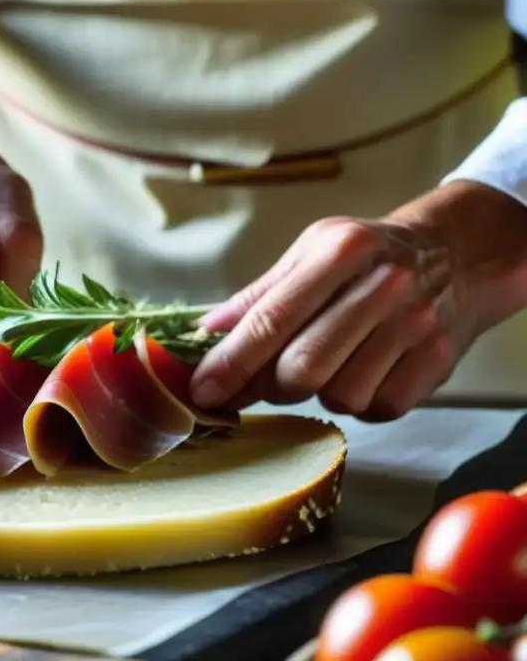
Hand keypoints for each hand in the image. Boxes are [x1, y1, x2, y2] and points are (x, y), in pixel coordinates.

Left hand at [188, 181, 526, 420]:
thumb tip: (206, 332)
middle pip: (304, 369)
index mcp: (341, 252)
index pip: (272, 319)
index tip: (202, 392)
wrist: (457, 256)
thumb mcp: (310, 252)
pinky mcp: (437, 363)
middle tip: (263, 380)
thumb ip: (259, 295)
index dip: (232, 363)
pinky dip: (358, 401)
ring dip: (318, 393)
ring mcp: (416, 326)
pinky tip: (361, 370)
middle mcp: (384, 287)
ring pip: (339, 397)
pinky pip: (378, 409)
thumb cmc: (369, 255)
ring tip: (328, 361)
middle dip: (270, 386)